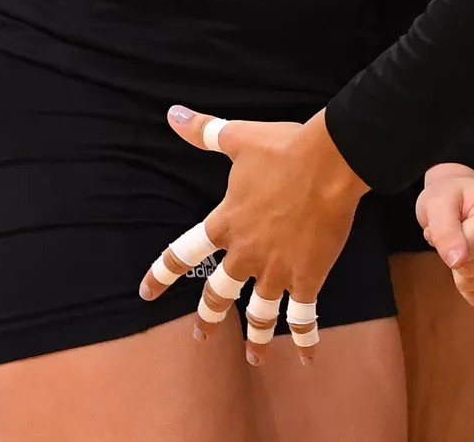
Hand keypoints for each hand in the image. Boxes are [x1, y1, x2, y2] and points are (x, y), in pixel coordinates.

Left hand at [140, 106, 368, 364]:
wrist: (329, 163)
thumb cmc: (284, 149)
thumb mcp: (239, 139)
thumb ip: (204, 131)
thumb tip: (173, 114)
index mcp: (225, 223)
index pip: (183, 254)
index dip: (162, 275)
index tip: (144, 293)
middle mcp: (245, 254)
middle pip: (219, 294)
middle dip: (209, 318)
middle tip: (201, 336)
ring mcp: (276, 270)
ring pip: (259, 314)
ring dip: (255, 340)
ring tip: (254, 359)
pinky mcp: (308, 277)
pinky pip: (303, 315)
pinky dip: (305, 337)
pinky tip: (307, 358)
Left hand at [413, 162, 473, 305]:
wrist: (466, 199)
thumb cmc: (451, 199)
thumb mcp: (436, 205)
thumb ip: (443, 230)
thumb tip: (457, 262)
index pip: (469, 246)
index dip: (448, 243)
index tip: (451, 224)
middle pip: (471, 268)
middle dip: (455, 257)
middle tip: (459, 236)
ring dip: (460, 271)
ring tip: (468, 246)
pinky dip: (469, 286)